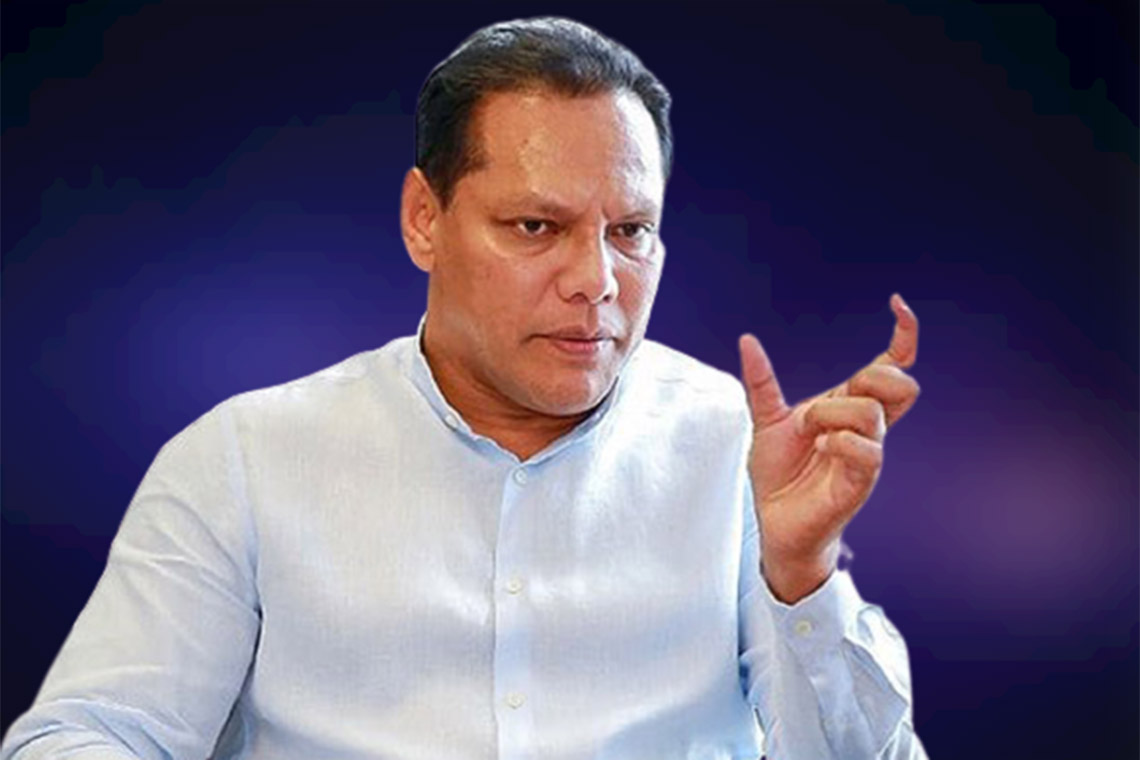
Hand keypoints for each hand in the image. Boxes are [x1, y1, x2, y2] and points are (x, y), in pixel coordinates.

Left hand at [739, 293, 919, 602]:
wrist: (774, 522)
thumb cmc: (779, 475)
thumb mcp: (765, 420)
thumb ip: (761, 382)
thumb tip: (747, 340)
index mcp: (849, 405)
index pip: (892, 366)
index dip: (904, 335)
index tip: (898, 303)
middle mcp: (866, 426)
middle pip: (898, 383)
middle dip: (865, 380)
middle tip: (820, 408)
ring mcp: (868, 453)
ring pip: (873, 413)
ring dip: (832, 416)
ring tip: (811, 437)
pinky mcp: (862, 480)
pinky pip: (866, 449)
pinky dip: (837, 442)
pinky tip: (819, 451)